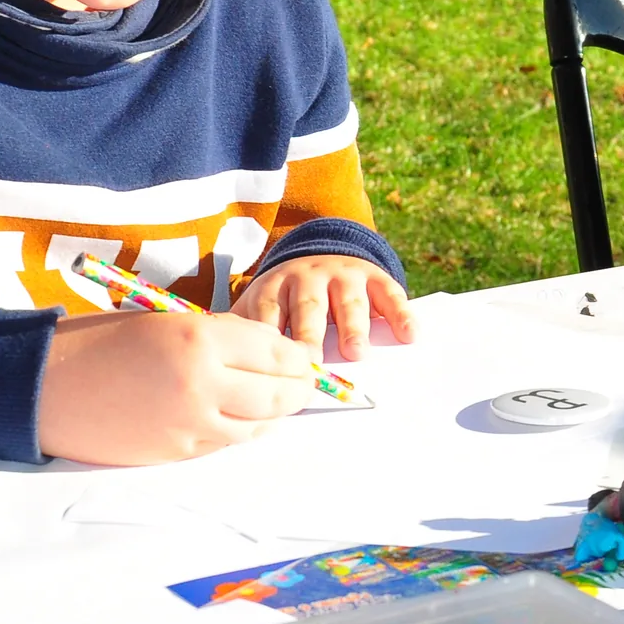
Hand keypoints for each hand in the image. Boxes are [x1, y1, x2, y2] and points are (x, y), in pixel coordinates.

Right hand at [36, 309, 314, 466]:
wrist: (46, 387)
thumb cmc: (101, 341)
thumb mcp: (166, 321)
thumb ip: (220, 336)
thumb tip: (270, 353)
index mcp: (200, 339)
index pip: (276, 352)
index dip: (297, 357)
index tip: (305, 357)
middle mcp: (201, 384)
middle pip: (277, 395)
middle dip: (299, 390)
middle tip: (307, 383)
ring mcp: (189, 425)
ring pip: (257, 426)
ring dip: (274, 414)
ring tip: (280, 401)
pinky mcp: (175, 453)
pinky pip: (225, 442)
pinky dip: (241, 430)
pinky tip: (242, 418)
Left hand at [235, 254, 415, 361]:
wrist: (322, 255)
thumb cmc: (285, 299)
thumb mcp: (260, 306)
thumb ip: (242, 332)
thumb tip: (215, 368)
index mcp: (274, 287)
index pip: (269, 313)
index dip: (270, 338)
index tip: (269, 368)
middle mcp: (308, 277)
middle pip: (308, 307)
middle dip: (309, 333)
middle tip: (310, 361)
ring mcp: (343, 275)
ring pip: (348, 300)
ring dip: (352, 326)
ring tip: (355, 352)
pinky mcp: (374, 276)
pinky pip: (389, 293)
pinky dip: (400, 313)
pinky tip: (408, 333)